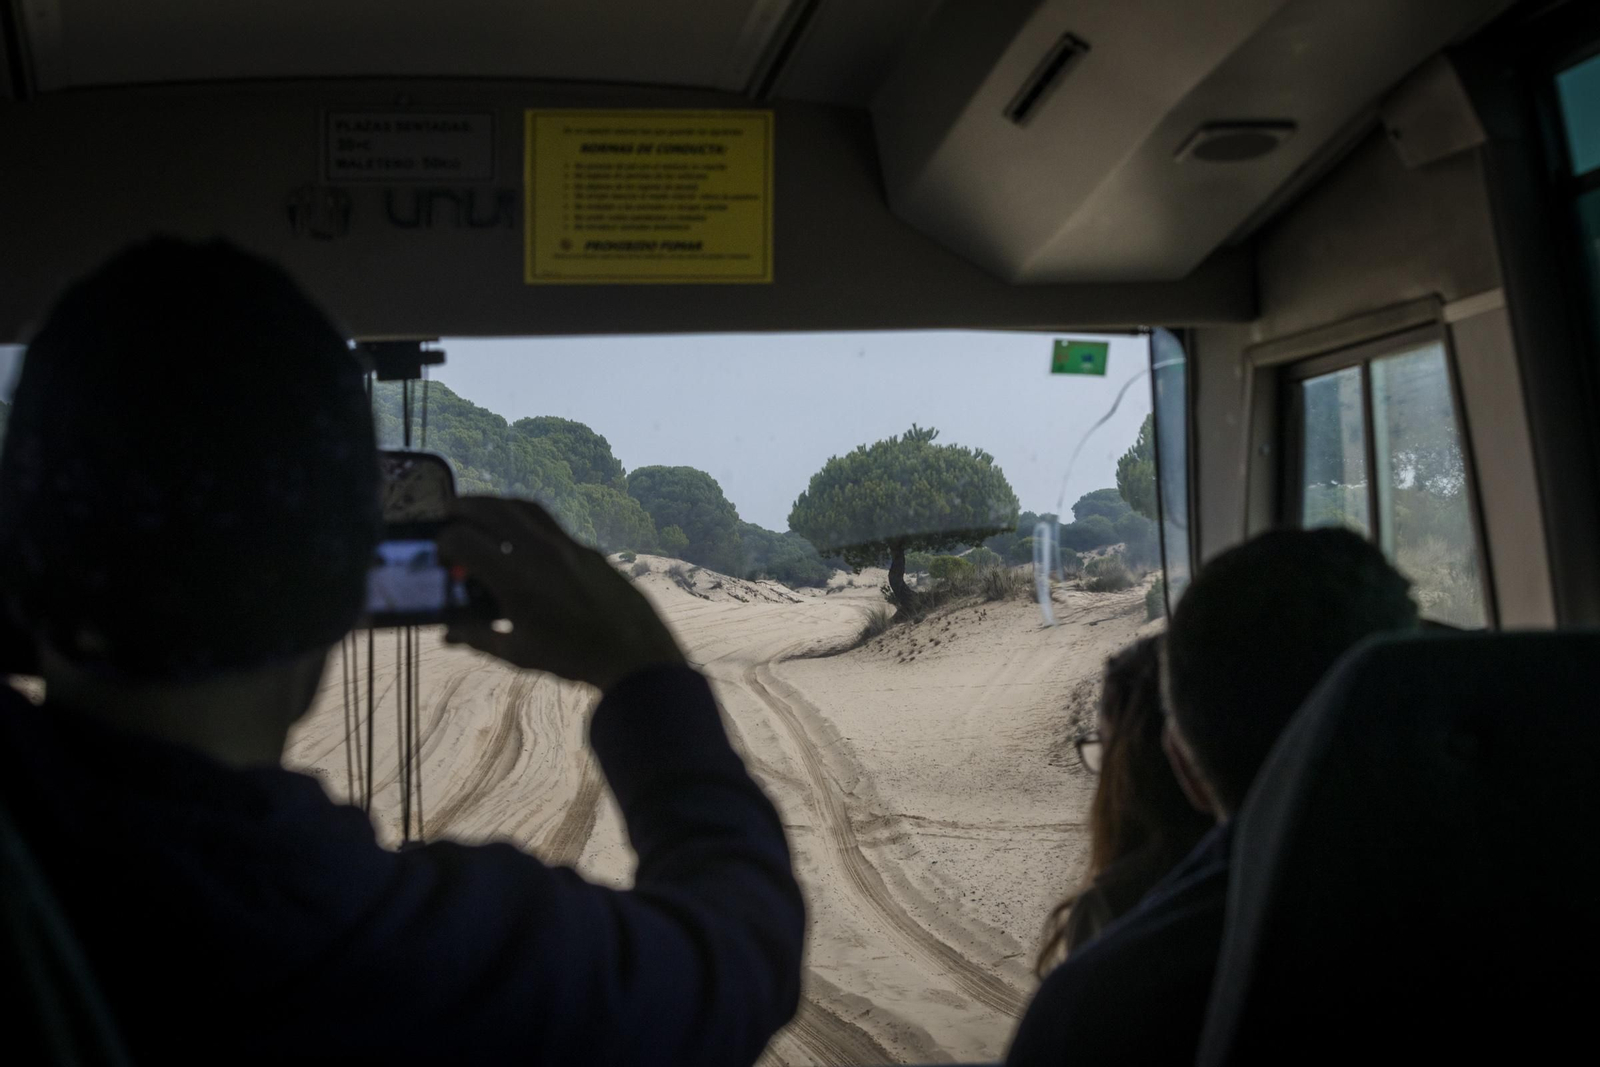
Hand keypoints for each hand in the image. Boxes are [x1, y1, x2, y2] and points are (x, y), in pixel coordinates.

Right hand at [439, 496, 685, 692]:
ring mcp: (565, 544)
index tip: (441, 552)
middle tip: (449, 509)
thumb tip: (448, 633)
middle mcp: (538, 552)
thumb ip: (478, 637)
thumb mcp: (518, 653)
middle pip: (491, 510)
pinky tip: (519, 526)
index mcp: (515, 579)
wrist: (632, 650)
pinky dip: (524, 515)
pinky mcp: (585, 547)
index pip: (464, 541)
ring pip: (523, 506)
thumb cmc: (572, 656)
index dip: (445, 542)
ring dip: (496, 502)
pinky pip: (548, 520)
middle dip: (464, 506)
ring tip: (480, 508)